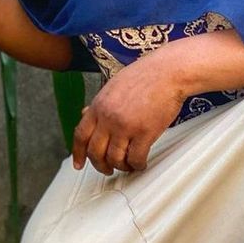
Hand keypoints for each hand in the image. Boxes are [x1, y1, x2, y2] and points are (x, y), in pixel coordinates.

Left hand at [72, 48, 187, 174]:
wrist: (166, 72)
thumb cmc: (142, 77)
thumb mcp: (111, 87)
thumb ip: (98, 104)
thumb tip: (84, 113)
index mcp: (98, 106)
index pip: (80, 135)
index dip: (77, 153)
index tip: (78, 164)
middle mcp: (108, 117)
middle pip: (95, 151)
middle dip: (100, 165)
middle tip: (107, 170)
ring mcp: (126, 126)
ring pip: (115, 158)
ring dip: (120, 167)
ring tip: (127, 165)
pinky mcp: (145, 132)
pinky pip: (136, 158)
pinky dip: (137, 165)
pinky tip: (140, 163)